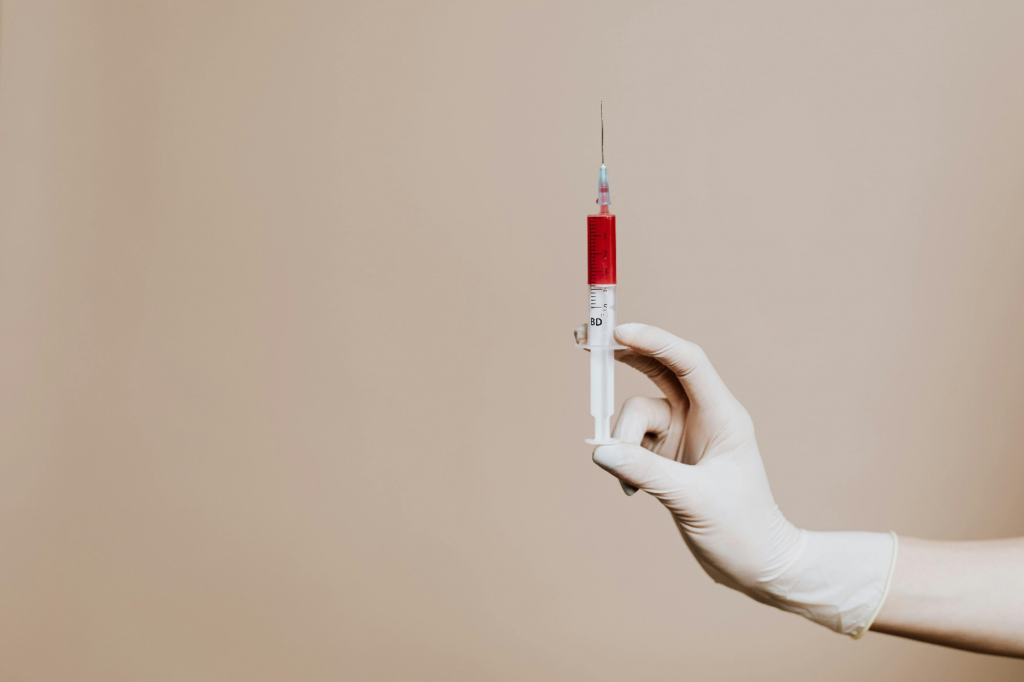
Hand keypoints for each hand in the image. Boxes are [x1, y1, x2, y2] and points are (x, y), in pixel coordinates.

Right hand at [576, 322, 896, 635]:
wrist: (757, 566)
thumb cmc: (743, 530)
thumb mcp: (693, 500)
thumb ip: (646, 472)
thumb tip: (599, 450)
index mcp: (723, 416)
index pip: (688, 362)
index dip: (654, 341)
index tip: (619, 333)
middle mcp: (703, 417)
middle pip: (658, 372)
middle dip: (626, 358)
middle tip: (589, 342)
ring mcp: (684, 435)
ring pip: (637, 415)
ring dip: (623, 442)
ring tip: (630, 485)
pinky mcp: (668, 456)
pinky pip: (632, 442)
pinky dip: (624, 459)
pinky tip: (632, 491)